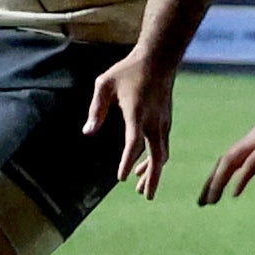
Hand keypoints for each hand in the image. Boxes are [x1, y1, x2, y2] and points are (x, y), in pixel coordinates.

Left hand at [86, 43, 175, 195]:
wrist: (159, 58)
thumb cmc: (128, 70)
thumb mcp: (105, 84)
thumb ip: (96, 109)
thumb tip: (88, 132)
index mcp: (137, 113)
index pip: (134, 144)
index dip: (127, 162)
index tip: (120, 179)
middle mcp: (154, 121)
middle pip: (157, 156)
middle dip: (153, 178)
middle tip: (145, 196)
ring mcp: (163, 122)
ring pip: (162, 154)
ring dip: (154, 171)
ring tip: (143, 188)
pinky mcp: (166, 121)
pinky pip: (162, 145)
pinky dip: (155, 158)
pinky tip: (144, 164)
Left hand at [201, 84, 254, 205]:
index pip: (231, 159)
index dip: (218, 176)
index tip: (209, 195)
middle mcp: (254, 138)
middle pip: (225, 160)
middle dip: (211, 182)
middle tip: (201, 203)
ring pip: (232, 161)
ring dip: (219, 181)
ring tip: (210, 201)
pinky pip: (252, 162)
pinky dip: (241, 178)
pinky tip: (234, 193)